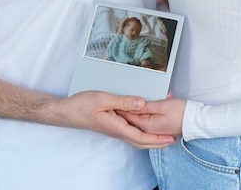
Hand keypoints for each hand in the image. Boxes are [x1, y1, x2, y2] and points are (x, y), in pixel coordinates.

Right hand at [57, 91, 176, 148]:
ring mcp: (114, 129)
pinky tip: (145, 125)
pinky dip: (141, 131)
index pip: (141, 137)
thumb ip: (124, 101)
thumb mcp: (104, 99)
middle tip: (173, 139)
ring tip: (163, 134)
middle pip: (141, 142)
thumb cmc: (82, 105)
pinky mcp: (112, 125)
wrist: (67, 112)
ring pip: (136, 138)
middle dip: (158, 142)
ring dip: (151, 138)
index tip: (170, 138)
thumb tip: (142, 103)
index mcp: (117, 127)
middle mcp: (117, 131)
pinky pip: (130, 131)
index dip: (157, 139)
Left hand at [119, 96, 186, 137]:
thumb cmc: (182, 113)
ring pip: (140, 119)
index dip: (121, 106)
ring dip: (138, 109)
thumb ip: (145, 106)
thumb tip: (132, 105)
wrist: (197, 121)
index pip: (128, 116)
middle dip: (127, 109)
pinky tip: (149, 104)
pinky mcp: (160, 128)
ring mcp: (155, 130)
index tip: (116, 98)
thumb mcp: (162, 105)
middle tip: (121, 98)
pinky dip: (147, 112)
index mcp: (147, 126)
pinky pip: (148, 120)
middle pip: (133, 119)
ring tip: (134, 100)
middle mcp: (149, 130)